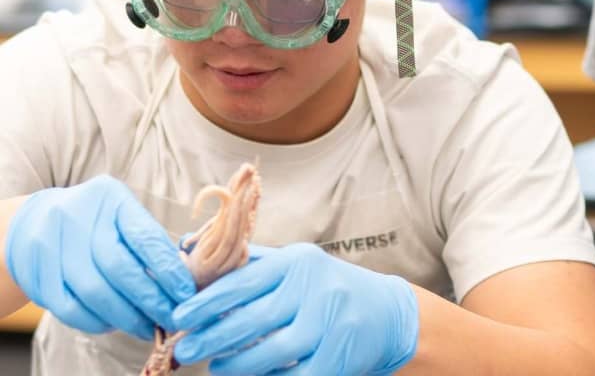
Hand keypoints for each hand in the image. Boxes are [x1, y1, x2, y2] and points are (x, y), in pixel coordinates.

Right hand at [4, 175, 196, 339]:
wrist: (35, 220)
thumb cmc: (96, 220)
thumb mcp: (123, 213)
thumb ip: (149, 241)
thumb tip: (182, 283)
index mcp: (110, 198)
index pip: (145, 237)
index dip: (169, 270)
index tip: (187, 293)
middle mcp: (77, 217)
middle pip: (119, 268)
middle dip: (151, 299)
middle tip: (172, 318)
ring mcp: (50, 246)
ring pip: (94, 293)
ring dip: (126, 317)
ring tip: (148, 327)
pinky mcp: (35, 275)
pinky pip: (69, 309)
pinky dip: (97, 322)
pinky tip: (115, 324)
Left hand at [172, 243, 418, 374]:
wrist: (385, 312)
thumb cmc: (326, 287)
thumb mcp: (295, 266)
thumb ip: (252, 264)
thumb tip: (195, 259)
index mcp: (298, 262)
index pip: (244, 281)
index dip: (207, 302)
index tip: (179, 316)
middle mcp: (316, 288)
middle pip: (253, 320)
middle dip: (212, 338)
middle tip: (185, 351)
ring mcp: (332, 323)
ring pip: (272, 353)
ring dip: (237, 365)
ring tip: (216, 368)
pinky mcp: (341, 356)